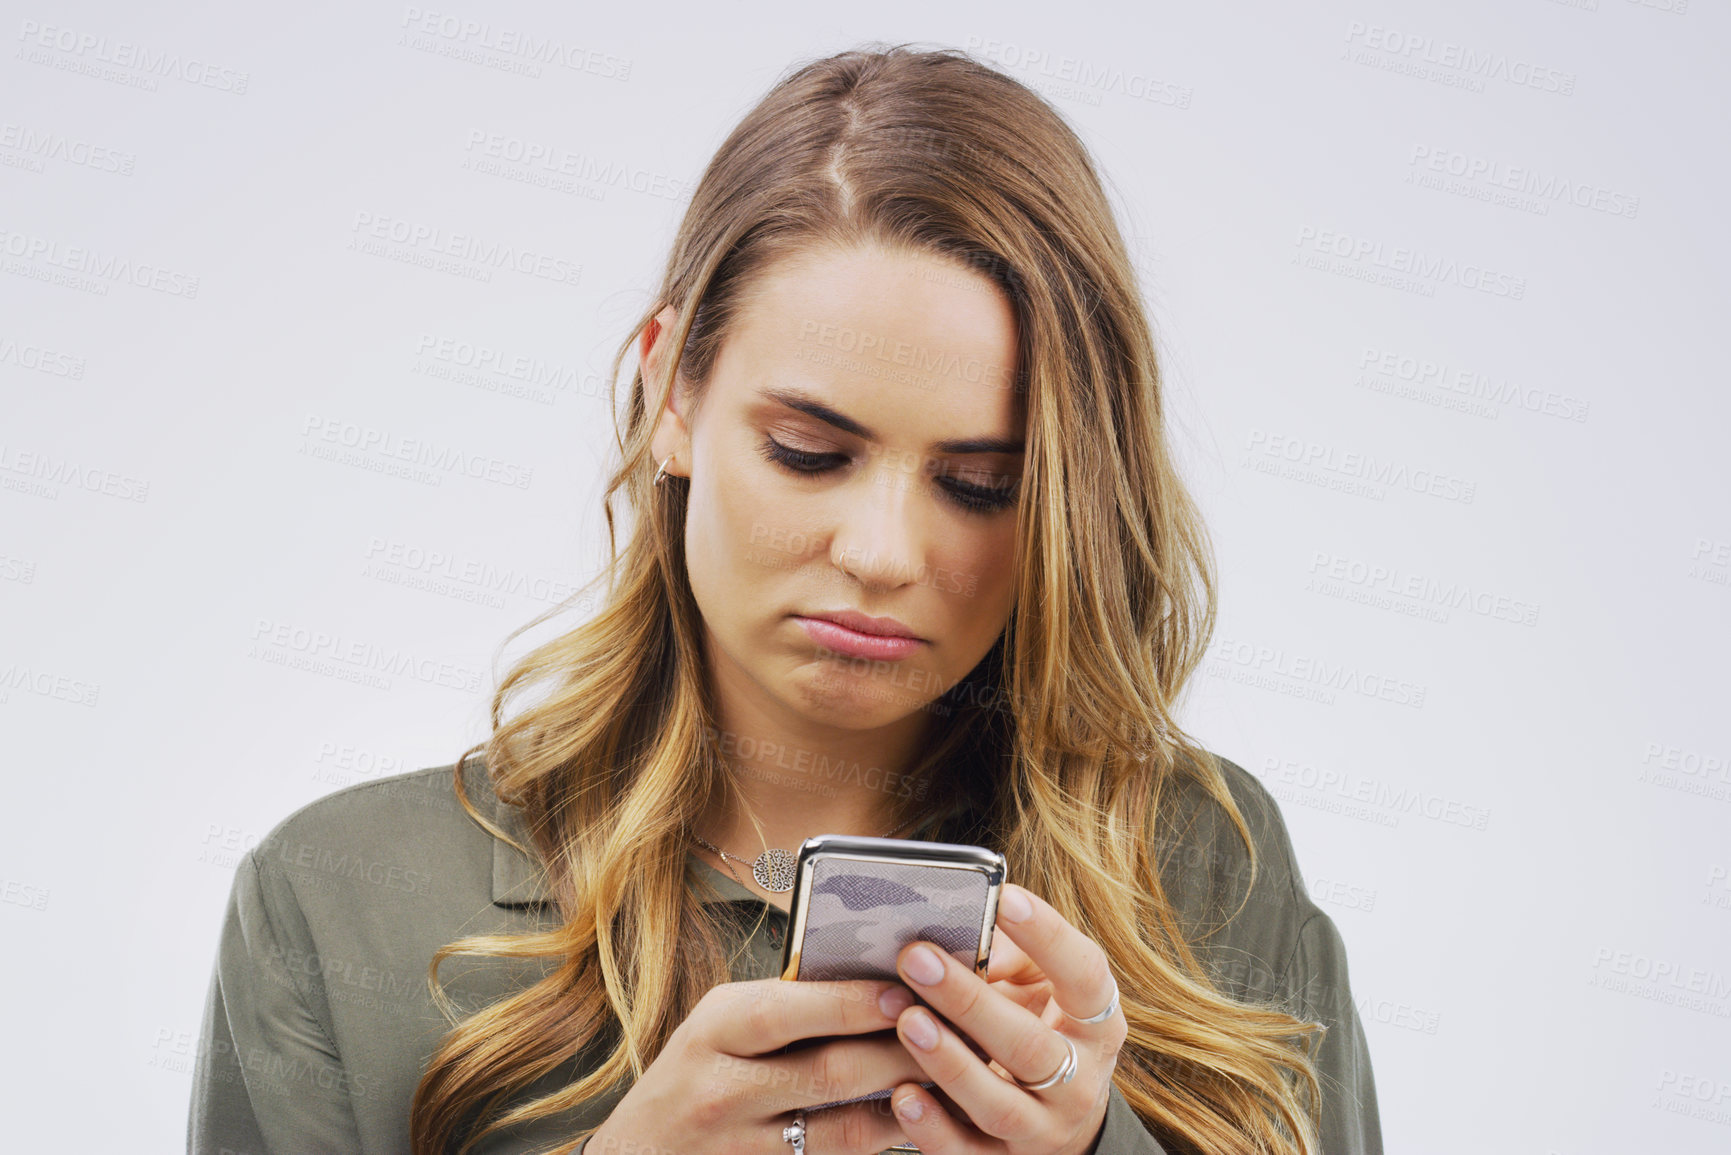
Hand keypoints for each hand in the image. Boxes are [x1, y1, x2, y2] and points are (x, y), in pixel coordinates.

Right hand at [584, 976, 928, 1154]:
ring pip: (844, 1132)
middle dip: (901, 1052)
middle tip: (958, 1033)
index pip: (790, 1011)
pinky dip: (882, 1142)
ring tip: (953, 1078)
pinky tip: (916, 1122)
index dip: (855, 1002)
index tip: (910, 989)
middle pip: (830, 1073)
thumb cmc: (695, 1076)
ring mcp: (740, 1149)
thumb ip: (785, 1007)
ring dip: (907, 1105)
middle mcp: (722, 1091)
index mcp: (714, 1030)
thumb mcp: (720, 1027)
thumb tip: (876, 978)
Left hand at [886, 883, 1127, 1154]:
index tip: (1003, 898)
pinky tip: (903, 1095)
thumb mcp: (1042, 987)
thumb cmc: (1040, 1024)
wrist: (1061, 1117)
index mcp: (1096, 1021)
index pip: (1084, 975)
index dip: (1048, 936)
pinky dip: (933, 1128)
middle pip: (1030, 1045)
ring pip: (1000, 1103)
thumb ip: (1010, 957)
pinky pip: (968, 1154)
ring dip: (950, 1063)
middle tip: (918, 957)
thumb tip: (967, 931)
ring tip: (907, 1020)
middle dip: (970, 1001)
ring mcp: (1044, 1128)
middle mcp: (1080, 1080)